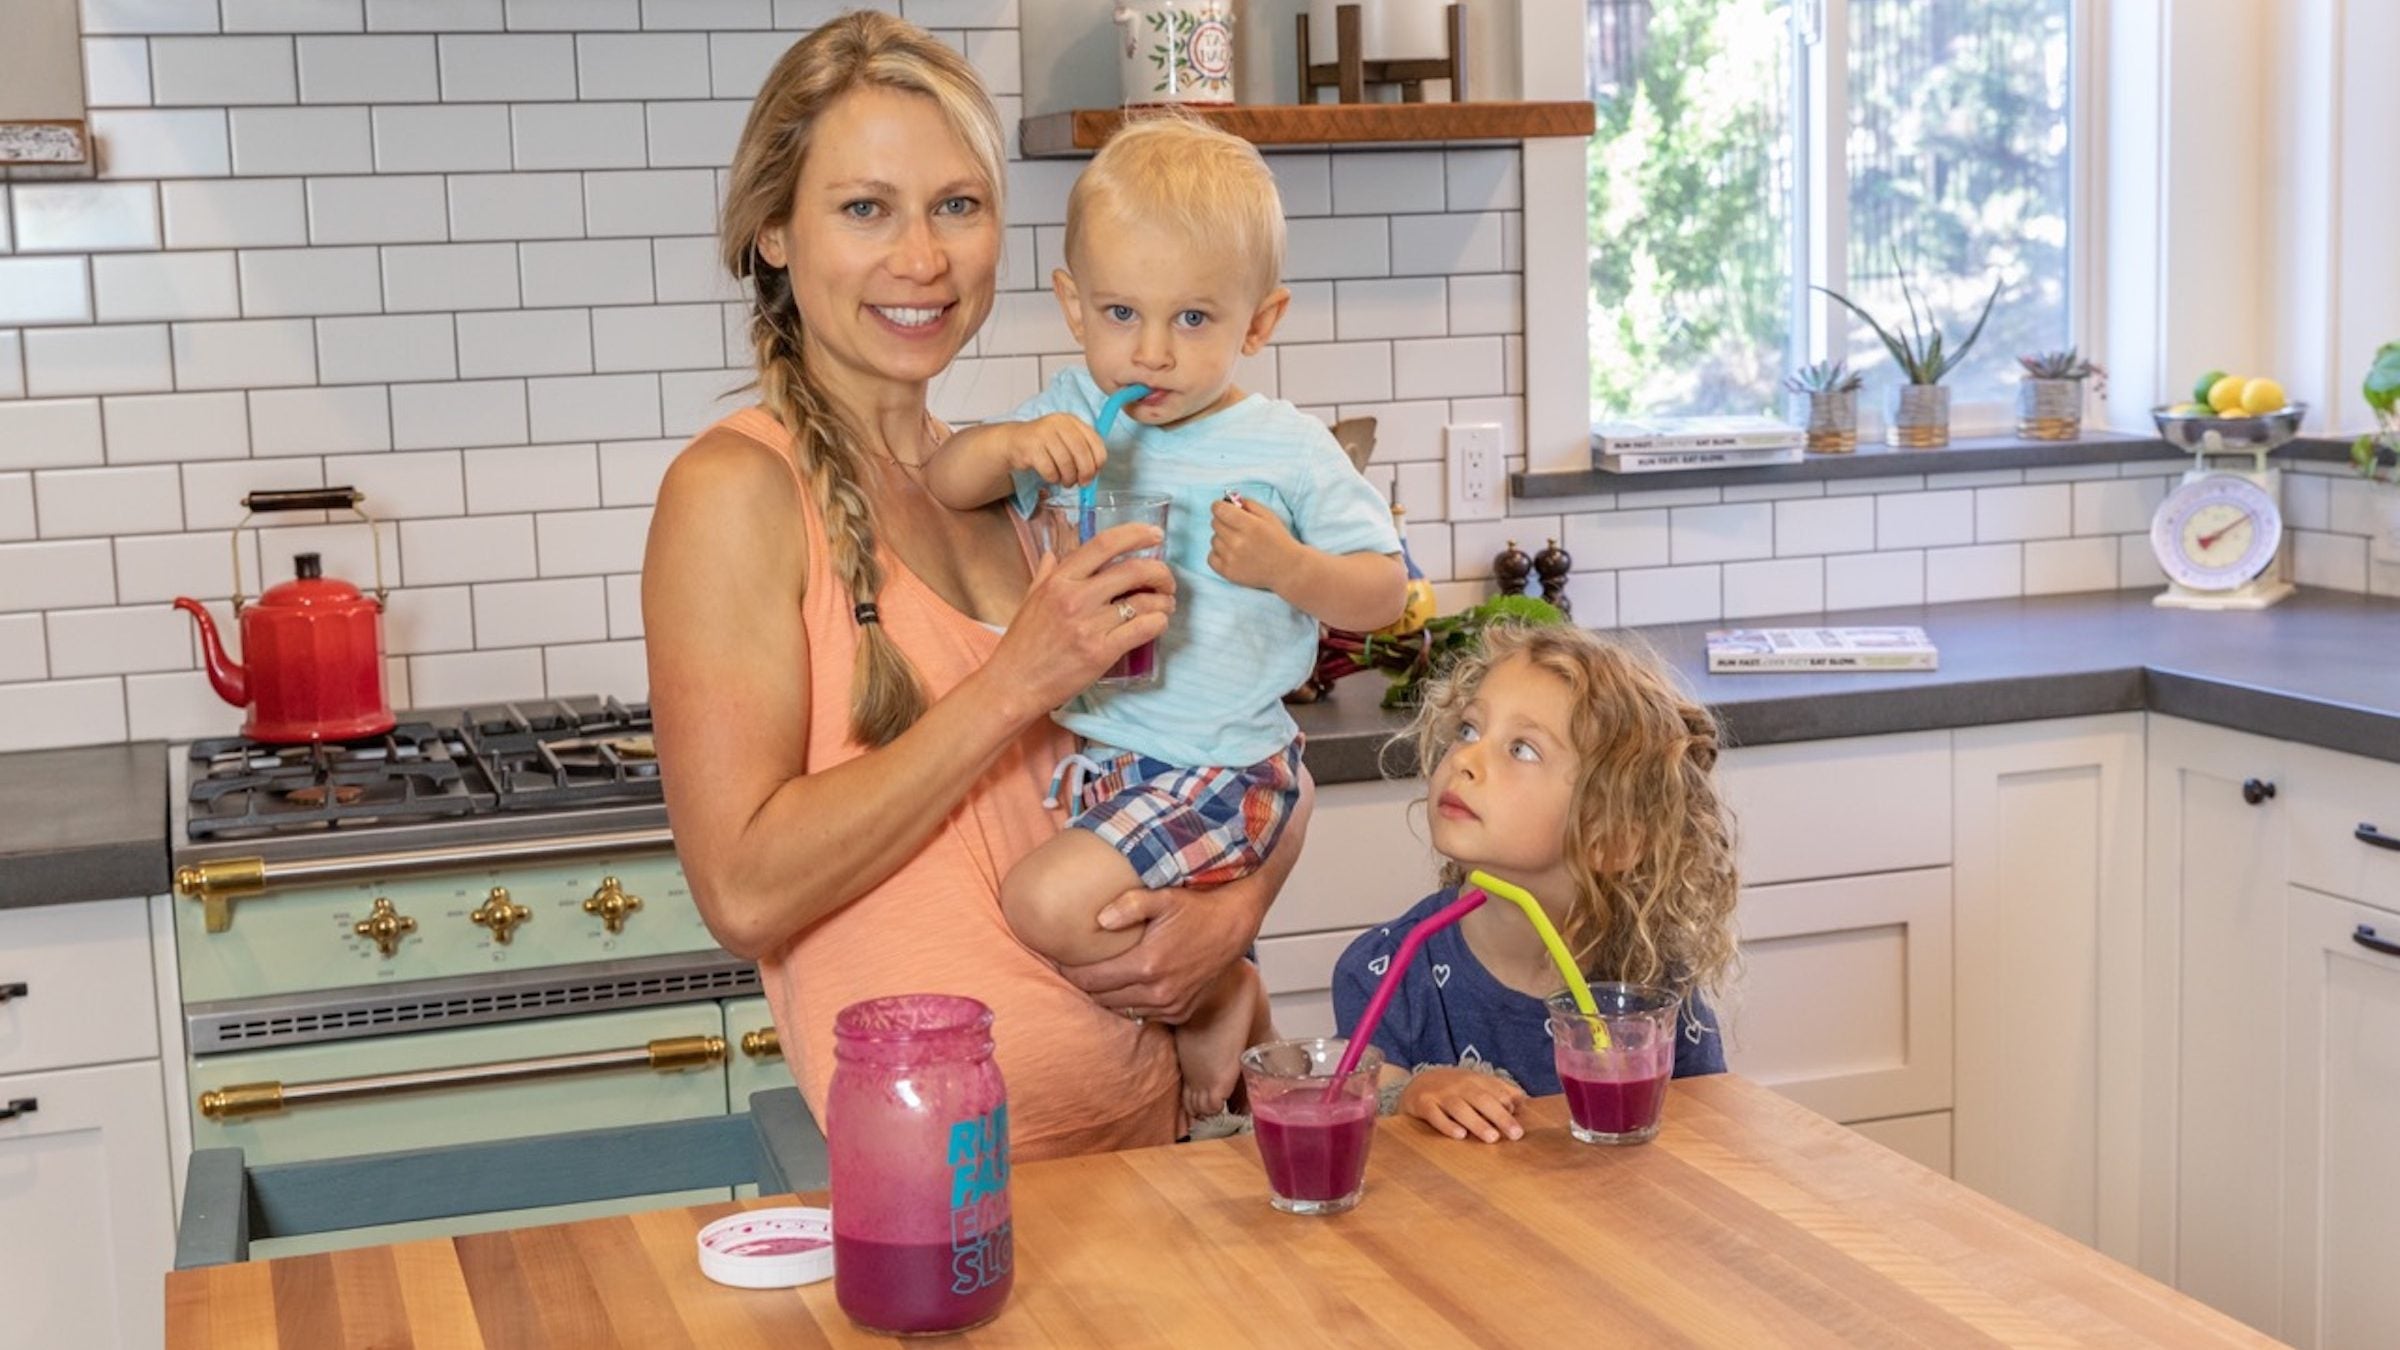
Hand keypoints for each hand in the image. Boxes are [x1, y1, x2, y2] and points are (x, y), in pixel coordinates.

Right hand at [982, 521, 1173, 719]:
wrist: (1014, 684)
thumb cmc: (1022, 644)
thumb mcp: (1029, 599)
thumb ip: (1046, 573)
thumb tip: (1054, 553)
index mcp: (1060, 580)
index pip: (1105, 544)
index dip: (1136, 534)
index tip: (1155, 535)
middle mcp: (1076, 597)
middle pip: (1134, 570)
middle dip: (1160, 572)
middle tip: (1166, 581)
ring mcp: (1089, 625)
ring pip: (1144, 601)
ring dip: (1164, 601)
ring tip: (1165, 605)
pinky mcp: (1101, 652)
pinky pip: (1144, 629)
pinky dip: (1158, 623)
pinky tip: (1157, 624)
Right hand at [1007, 413, 1108, 487]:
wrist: (1015, 441)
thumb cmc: (1046, 445)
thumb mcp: (1066, 441)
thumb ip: (1082, 451)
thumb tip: (1094, 472)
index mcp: (1072, 421)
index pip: (1095, 442)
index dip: (1098, 461)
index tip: (1095, 473)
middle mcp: (1059, 423)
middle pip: (1081, 452)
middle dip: (1085, 473)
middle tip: (1082, 483)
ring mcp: (1044, 433)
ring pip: (1066, 463)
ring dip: (1068, 478)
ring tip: (1065, 481)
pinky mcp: (1031, 447)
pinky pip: (1049, 470)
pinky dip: (1053, 478)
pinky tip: (1052, 477)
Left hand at [1059, 885, 1261, 1023]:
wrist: (1233, 925)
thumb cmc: (1196, 908)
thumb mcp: (1162, 897)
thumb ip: (1129, 904)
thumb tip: (1099, 919)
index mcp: (1147, 965)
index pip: (1091, 980)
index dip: (1069, 971)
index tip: (1058, 958)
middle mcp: (1158, 992)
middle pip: (1101, 998)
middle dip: (1084, 984)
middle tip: (1072, 966)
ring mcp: (1170, 1005)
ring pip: (1120, 1009)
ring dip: (1105, 995)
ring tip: (1096, 975)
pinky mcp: (1180, 1012)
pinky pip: (1143, 1014)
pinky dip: (1130, 1002)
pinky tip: (1125, 984)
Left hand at [1207, 496, 1297, 590]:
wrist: (1287, 569)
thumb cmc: (1278, 540)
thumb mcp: (1268, 516)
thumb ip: (1248, 504)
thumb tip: (1227, 500)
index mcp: (1249, 525)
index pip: (1218, 509)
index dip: (1220, 506)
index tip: (1225, 509)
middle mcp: (1238, 542)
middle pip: (1214, 523)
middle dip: (1223, 521)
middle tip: (1237, 527)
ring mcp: (1231, 558)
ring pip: (1213, 540)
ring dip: (1222, 539)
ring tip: (1238, 543)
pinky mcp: (1228, 572)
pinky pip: (1210, 557)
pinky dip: (1218, 554)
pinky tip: (1232, 554)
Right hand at [1401, 1067, 1526, 1142]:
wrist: (1414, 1084)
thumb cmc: (1453, 1089)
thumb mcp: (1476, 1084)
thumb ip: (1499, 1091)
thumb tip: (1523, 1102)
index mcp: (1474, 1080)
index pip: (1496, 1092)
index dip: (1509, 1106)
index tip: (1521, 1124)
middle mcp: (1458, 1085)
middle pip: (1482, 1100)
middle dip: (1500, 1117)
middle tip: (1515, 1134)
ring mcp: (1439, 1094)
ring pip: (1460, 1108)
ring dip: (1477, 1122)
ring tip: (1492, 1137)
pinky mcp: (1422, 1104)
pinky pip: (1435, 1115)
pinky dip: (1447, 1125)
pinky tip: (1460, 1135)